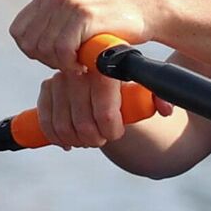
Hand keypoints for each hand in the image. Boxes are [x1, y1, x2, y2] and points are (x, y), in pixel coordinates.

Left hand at [9, 0, 157, 73]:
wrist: (146, 15)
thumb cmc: (111, 24)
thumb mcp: (73, 18)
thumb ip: (50, 24)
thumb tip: (23, 43)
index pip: (19, 32)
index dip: (34, 51)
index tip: (57, 58)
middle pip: (30, 42)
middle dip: (48, 60)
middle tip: (71, 64)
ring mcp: (69, 2)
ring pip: (45, 48)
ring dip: (61, 64)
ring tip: (79, 64)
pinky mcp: (84, 14)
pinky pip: (62, 49)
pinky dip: (71, 63)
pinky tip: (85, 65)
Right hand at [35, 70, 172, 148]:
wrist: (108, 85)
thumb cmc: (130, 91)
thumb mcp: (147, 94)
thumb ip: (160, 99)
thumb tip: (165, 110)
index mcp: (107, 68)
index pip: (104, 108)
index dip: (109, 127)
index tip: (116, 134)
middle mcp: (81, 69)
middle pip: (82, 119)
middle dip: (93, 137)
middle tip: (102, 140)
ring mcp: (61, 78)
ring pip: (63, 123)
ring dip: (77, 139)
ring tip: (90, 141)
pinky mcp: (46, 88)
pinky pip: (45, 119)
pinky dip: (56, 136)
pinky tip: (69, 142)